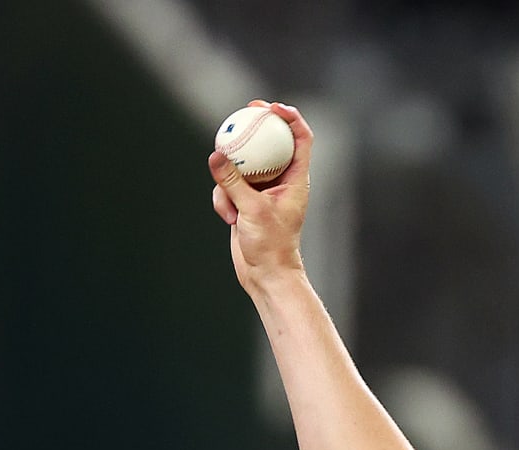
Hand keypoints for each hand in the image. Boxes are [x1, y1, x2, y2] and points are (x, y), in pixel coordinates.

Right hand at [208, 100, 312, 290]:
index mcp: (296, 180)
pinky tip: (229, 219)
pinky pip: (227, 187)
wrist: (264, 273)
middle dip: (257, 127)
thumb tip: (216, 154)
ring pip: (241, 166)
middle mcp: (282, 181)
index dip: (291, 118)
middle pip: (271, 143)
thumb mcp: (251, 210)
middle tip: (245, 109)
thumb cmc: (271, 245)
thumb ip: (233, 181)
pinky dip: (224, 201)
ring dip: (229, 183)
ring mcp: (262, 190)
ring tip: (233, 208)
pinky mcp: (245, 201)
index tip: (273, 107)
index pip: (301, 140)